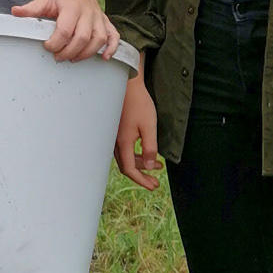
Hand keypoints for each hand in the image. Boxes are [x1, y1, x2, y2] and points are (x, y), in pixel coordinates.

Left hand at [11, 0, 119, 61]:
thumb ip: (31, 8)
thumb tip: (15, 12)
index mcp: (71, 7)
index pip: (65, 29)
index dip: (56, 42)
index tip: (47, 46)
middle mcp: (87, 12)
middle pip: (83, 37)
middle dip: (69, 51)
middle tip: (58, 57)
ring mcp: (98, 17)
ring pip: (99, 39)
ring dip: (87, 53)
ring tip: (73, 58)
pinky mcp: (104, 20)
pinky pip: (113, 35)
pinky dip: (112, 47)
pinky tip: (105, 57)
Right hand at [114, 75, 160, 189]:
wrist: (127, 86)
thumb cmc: (139, 104)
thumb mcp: (149, 126)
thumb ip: (150, 147)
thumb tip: (150, 166)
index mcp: (123, 142)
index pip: (130, 169)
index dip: (141, 180)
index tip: (153, 186)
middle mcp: (115, 141)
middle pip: (126, 165)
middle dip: (142, 175)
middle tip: (155, 182)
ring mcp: (114, 135)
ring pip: (125, 157)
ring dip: (141, 164)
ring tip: (158, 165)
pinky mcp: (116, 130)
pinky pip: (124, 149)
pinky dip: (135, 155)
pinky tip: (146, 151)